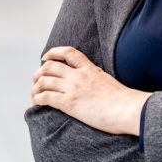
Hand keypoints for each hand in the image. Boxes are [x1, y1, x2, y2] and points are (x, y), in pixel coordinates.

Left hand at [31, 46, 151, 135]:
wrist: (127, 109)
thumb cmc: (122, 100)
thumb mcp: (107, 80)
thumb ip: (95, 76)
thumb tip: (92, 80)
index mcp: (89, 68)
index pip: (68, 52)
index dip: (53, 52)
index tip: (45, 57)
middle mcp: (78, 75)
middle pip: (50, 67)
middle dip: (39, 72)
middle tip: (36, 79)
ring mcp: (72, 88)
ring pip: (44, 81)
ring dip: (35, 87)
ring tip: (34, 94)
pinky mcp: (69, 103)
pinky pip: (46, 97)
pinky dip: (38, 99)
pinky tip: (37, 103)